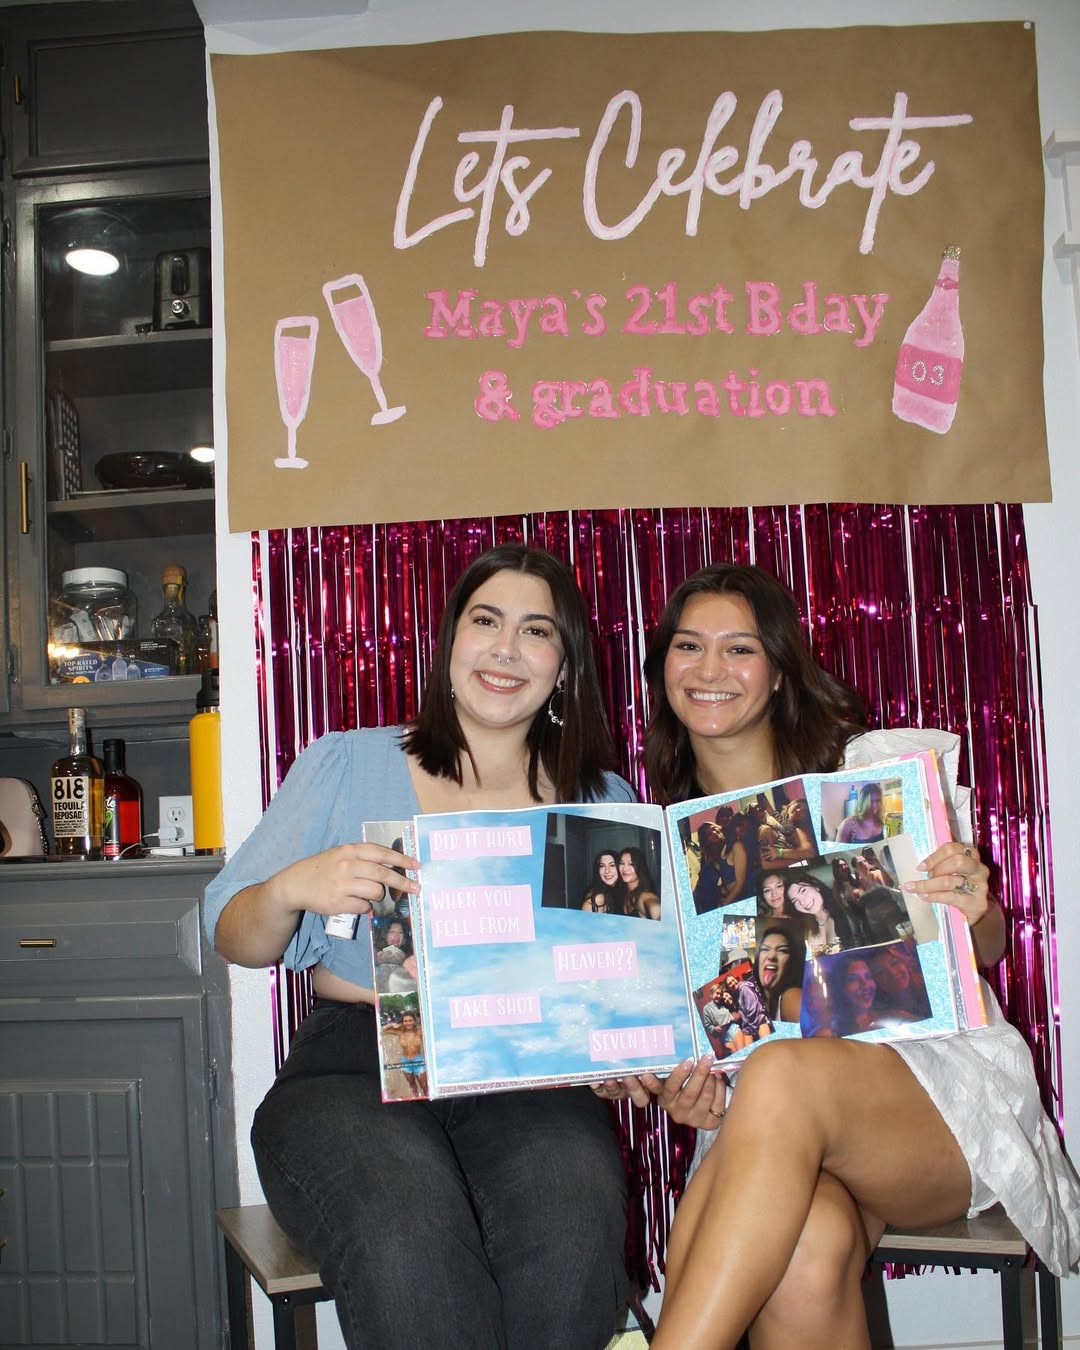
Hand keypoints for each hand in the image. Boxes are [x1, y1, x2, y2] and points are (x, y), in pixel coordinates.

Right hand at [275, 841, 419, 918]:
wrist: (296, 884)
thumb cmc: (324, 868)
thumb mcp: (341, 855)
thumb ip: (363, 858)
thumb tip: (393, 866)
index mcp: (350, 850)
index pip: (382, 853)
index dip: (401, 860)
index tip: (416, 866)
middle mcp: (347, 865)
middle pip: (383, 874)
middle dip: (402, 882)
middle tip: (416, 888)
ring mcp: (342, 884)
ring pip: (375, 892)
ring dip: (378, 895)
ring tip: (369, 894)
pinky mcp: (338, 902)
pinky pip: (363, 906)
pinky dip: (364, 907)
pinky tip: (356, 903)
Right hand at [607, 1057, 728, 1128]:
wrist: (697, 1110)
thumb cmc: (682, 1086)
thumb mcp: (672, 1080)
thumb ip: (671, 1068)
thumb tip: (677, 1043)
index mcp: (665, 1100)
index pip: (668, 1088)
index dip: (672, 1076)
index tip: (677, 1064)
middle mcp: (677, 1112)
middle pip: (690, 1092)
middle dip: (700, 1072)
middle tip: (706, 1057)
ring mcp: (694, 1119)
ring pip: (706, 1096)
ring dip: (712, 1078)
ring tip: (713, 1065)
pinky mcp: (709, 1123)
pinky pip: (718, 1104)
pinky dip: (720, 1088)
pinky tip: (718, 1077)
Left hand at [903, 841, 990, 925]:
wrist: (975, 910)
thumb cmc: (960, 887)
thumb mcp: (953, 872)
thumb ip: (941, 864)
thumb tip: (920, 866)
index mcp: (971, 855)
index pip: (952, 849)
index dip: (934, 857)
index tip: (921, 867)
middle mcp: (979, 868)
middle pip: (957, 861)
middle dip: (936, 869)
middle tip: (926, 877)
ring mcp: (980, 885)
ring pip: (951, 880)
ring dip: (929, 885)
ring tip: (918, 889)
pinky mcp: (978, 902)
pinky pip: (951, 897)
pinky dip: (934, 896)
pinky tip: (924, 897)